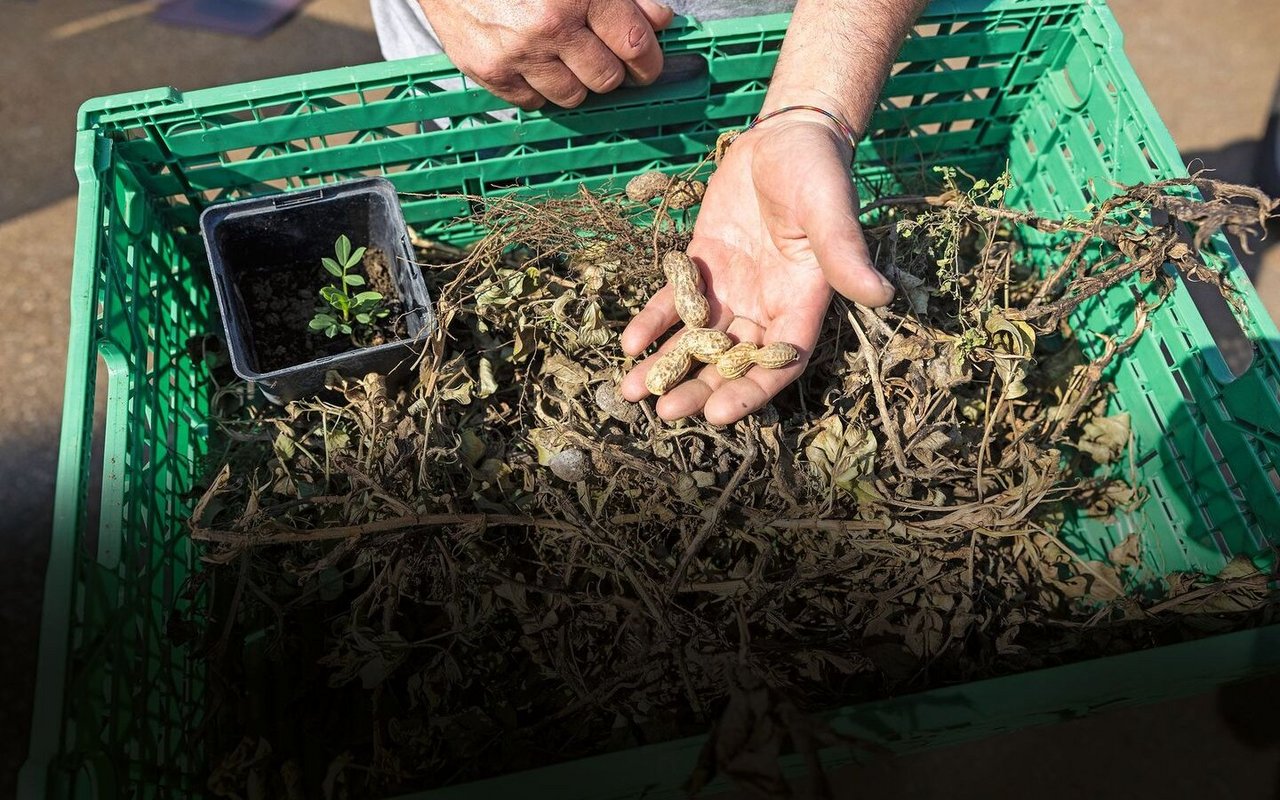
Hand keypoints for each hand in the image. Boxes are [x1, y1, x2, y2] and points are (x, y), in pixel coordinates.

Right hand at [418, 0, 673, 109]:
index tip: (646, 60)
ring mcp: (517, 54)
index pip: (634, 45)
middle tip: (601, 53)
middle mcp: (549, 26)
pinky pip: (535, 102)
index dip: (649, 57)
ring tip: (565, 54)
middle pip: (607, 79)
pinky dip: (541, 87)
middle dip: (611, 69)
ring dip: (576, 81)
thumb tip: (658, 20)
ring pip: (573, 97)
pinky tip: (535, 59)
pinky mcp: (489, 72)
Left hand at [619, 115, 895, 424]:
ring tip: (631, 390)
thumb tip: (880, 295)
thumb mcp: (830, 211)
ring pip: (697, 342)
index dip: (750, 391)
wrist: (785, 136)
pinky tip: (629, 342)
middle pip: (731, 363)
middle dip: (698, 389)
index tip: (718, 415)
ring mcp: (732, 290)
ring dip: (667, 367)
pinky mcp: (703, 267)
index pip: (778, 362)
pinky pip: (675, 304)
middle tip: (664, 414)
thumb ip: (845, 255)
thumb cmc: (818, 171)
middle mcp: (766, 307)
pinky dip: (653, 324)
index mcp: (803, 304)